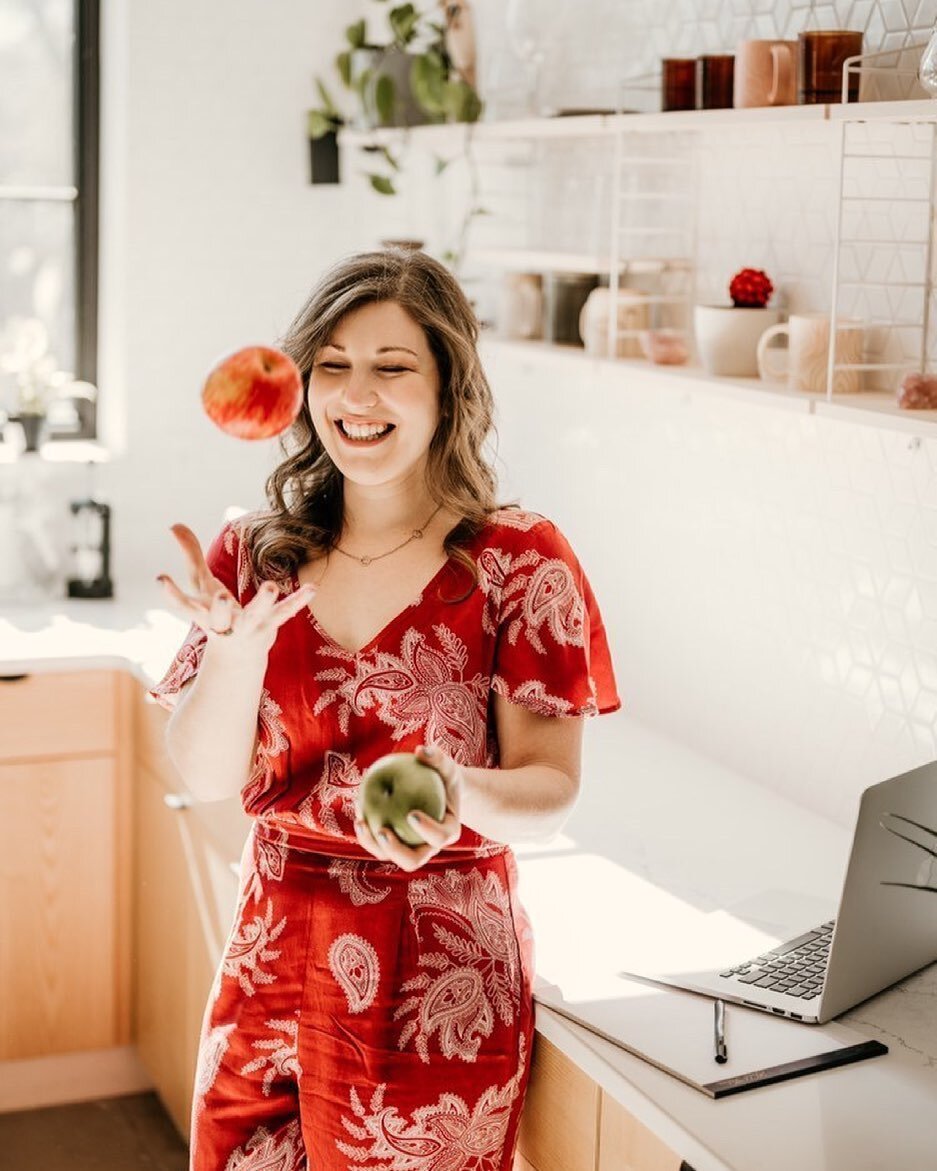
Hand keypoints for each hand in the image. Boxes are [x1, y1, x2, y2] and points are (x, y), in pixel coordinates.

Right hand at [157, 523, 313, 647]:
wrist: (238, 657)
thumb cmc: (217, 613)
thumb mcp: (202, 585)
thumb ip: (190, 554)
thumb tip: (173, 524)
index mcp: (203, 613)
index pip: (185, 606)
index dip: (172, 594)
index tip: (161, 579)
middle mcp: (223, 623)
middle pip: (218, 617)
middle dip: (218, 607)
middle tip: (219, 596)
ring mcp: (248, 626)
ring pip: (255, 616)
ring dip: (262, 603)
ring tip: (271, 587)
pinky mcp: (270, 625)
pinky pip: (285, 612)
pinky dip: (298, 600)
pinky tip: (313, 588)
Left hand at [354, 744, 462, 871]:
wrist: (437, 790)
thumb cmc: (443, 776)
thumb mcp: (446, 766)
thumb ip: (438, 758)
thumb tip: (421, 751)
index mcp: (448, 832)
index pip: (440, 837)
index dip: (427, 830)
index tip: (412, 813)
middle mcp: (429, 847)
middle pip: (413, 860)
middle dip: (396, 851)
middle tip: (383, 830)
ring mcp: (410, 849)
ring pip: (390, 857)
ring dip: (373, 845)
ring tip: (361, 822)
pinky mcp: (394, 845)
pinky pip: (378, 845)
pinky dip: (367, 834)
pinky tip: (358, 815)